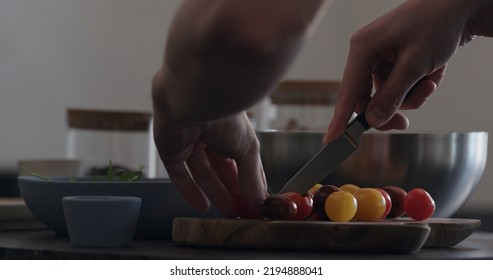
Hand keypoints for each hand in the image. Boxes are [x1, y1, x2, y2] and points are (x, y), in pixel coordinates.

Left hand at [152, 71, 267, 216]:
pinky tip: (201, 206)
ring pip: (202, 173)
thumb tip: (260, 202)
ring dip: (214, 193)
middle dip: (231, 191)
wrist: (195, 100)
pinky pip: (179, 174)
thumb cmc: (225, 115)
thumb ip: (252, 178)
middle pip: (220, 169)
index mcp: (231, 130)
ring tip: (227, 213)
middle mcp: (210, 135)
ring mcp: (189, 142)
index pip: (241, 160)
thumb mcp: (248, 149)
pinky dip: (189, 191)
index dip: (248, 182)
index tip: (256, 202)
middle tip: (241, 213)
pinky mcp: (171, 150)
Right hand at [325, 0, 491, 142]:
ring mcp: (381, 58)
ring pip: (387, 95)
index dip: (340, 118)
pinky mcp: (395, 61)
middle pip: (367, 98)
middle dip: (391, 107)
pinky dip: (417, 86)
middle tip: (404, 122)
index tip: (331, 139)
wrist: (461, 7)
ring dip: (411, 96)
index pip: (347, 91)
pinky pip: (400, 87)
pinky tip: (431, 75)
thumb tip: (373, 120)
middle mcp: (367, 54)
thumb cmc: (437, 24)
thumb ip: (392, 95)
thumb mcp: (414, 65)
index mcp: (363, 48)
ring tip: (430, 83)